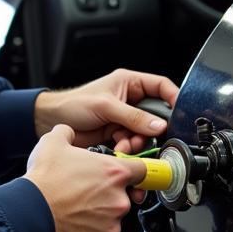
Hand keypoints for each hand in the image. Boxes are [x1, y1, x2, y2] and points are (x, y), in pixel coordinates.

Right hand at [24, 124, 146, 231]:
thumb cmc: (44, 182)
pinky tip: (74, 225)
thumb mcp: (53, 143)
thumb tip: (68, 131)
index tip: (131, 175)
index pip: (143, 169)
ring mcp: (112, 225)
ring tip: (76, 210)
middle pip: (124, 196)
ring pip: (112, 218)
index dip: (134, 171)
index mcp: (114, 173)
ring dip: (99, 215)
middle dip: (107, 195)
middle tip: (85, 193)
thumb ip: (68, 132)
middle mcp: (118, 200)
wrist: (29, 213)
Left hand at [33, 69, 179, 153]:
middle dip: (151, 129)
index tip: (180, 113)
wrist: (51, 122)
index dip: (173, 97)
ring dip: (137, 142)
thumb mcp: (106, 106)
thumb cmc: (74, 104)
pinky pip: (133, 143)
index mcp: (130, 83)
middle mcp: (130, 99)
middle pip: (156, 115)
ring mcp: (124, 118)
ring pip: (145, 133)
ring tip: (124, 144)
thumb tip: (159, 125)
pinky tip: (118, 149)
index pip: (161, 86)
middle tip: (145, 137)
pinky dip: (128, 148)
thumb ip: (133, 117)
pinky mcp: (118, 134)